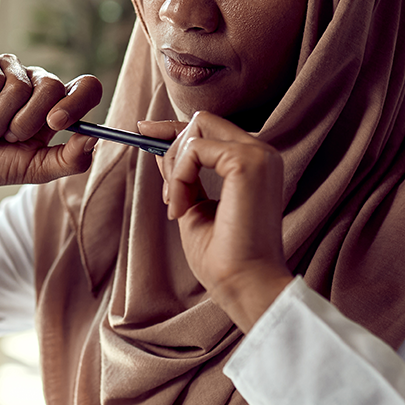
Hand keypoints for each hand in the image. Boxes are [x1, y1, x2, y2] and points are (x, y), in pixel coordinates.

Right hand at [0, 53, 102, 211]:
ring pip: (17, 86)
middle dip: (26, 122)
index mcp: (57, 105)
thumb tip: (93, 139)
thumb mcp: (36, 169)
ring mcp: (9, 69)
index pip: (87, 87)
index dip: (76, 102)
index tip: (55, 124)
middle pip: (52, 86)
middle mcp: (36, 82)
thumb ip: (69, 159)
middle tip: (8, 138)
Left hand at [138, 113, 292, 331]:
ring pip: (196, 130)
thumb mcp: (194, 205)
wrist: (243, 283)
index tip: (143, 130)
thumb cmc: (223, 256)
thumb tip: (159, 148)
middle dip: (170, 148)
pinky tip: (182, 209)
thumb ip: (182, 175)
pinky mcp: (247, 162)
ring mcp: (258, 155)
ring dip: (175, 169)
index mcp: (254, 163)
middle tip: (168, 195)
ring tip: (178, 207)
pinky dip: (178, 178)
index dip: (173, 128)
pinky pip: (194, 150)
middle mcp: (261, 153)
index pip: (210, 128)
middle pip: (202, 121)